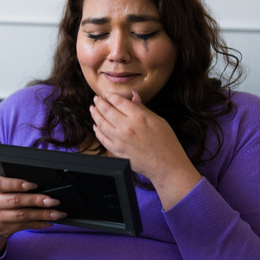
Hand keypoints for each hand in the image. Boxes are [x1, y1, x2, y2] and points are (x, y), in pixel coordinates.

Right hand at [0, 174, 66, 254]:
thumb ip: (11, 181)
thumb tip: (38, 182)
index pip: (0, 184)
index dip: (17, 184)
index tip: (34, 185)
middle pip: (15, 201)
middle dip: (36, 201)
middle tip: (53, 201)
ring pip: (22, 216)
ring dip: (42, 214)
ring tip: (57, 213)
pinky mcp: (3, 229)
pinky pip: (24, 226)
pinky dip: (38, 224)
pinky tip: (49, 221)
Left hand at [89, 90, 200, 209]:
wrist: (167, 165)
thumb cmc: (166, 142)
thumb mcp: (157, 120)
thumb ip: (142, 107)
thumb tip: (133, 94)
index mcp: (139, 117)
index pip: (118, 101)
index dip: (111, 96)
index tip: (108, 94)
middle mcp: (127, 127)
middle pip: (106, 110)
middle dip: (99, 103)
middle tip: (96, 99)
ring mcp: (120, 140)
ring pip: (101, 124)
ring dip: (95, 115)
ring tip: (93, 109)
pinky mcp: (117, 152)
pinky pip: (102, 139)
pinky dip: (97, 131)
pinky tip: (96, 126)